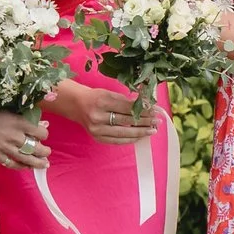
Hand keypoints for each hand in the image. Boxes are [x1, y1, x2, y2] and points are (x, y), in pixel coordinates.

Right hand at [0, 108, 48, 169]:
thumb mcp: (8, 110)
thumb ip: (25, 118)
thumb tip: (43, 123)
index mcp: (18, 122)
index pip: (41, 132)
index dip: (44, 134)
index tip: (42, 135)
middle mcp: (14, 135)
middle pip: (36, 148)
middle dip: (45, 152)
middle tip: (47, 153)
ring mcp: (4, 146)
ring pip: (26, 158)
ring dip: (37, 163)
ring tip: (43, 164)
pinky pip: (11, 164)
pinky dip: (20, 166)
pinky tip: (25, 167)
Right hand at [46, 79, 161, 143]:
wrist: (76, 105)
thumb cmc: (96, 97)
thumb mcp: (110, 93)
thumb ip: (127, 100)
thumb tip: (148, 106)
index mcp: (102, 100)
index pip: (128, 107)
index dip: (143, 109)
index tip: (155, 110)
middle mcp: (98, 116)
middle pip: (127, 120)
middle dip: (145, 121)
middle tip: (157, 121)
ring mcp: (97, 129)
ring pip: (124, 133)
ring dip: (141, 132)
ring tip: (152, 130)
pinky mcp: (97, 137)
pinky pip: (117, 140)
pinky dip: (130, 139)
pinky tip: (140, 136)